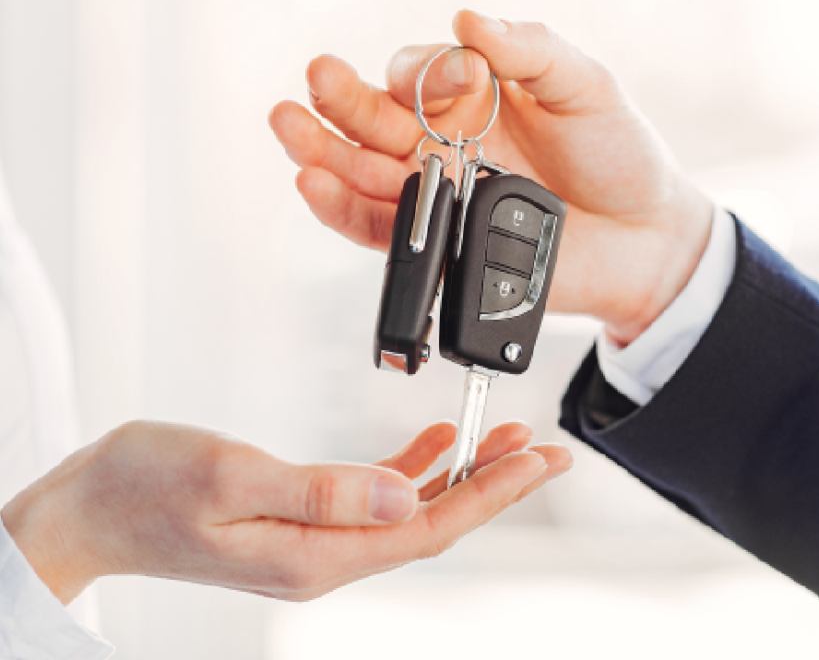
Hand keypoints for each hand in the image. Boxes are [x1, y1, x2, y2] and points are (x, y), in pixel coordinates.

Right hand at [1, 420, 569, 603]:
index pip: (426, 529)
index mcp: (314, 555)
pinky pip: (375, 498)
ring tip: (508, 438)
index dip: (491, 494)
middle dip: (496, 486)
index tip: (539, 460)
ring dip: (461, 475)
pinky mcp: (302, 519)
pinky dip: (413, 469)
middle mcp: (323, 557)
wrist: (91, 506)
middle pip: (432, 523)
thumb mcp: (231, 478)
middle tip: (548, 450)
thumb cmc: (147, 486)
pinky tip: (437, 445)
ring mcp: (314, 541)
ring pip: (411, 509)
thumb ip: (323, 492)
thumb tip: (406, 499)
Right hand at [270, 10, 713, 344]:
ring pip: (363, 173)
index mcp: (471, 99)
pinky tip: (316, 185)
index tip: (462, 84)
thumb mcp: (586, 87)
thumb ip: (530, 51)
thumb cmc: (619, 156)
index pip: (418, 75)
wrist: (644, 240)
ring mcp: (437, 196)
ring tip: (290, 128)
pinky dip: (344, 211)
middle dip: (341, 101)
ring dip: (322, 152)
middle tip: (316, 81)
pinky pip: (380, 230)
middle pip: (373, 120)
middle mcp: (443, 144)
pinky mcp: (437, 245)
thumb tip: (466, 20)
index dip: (422, 74)